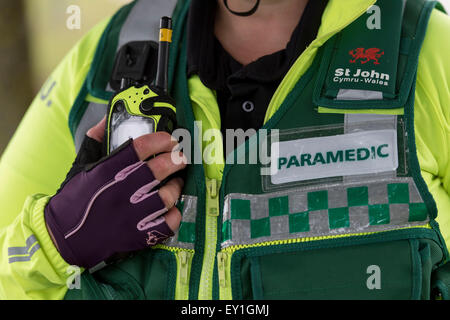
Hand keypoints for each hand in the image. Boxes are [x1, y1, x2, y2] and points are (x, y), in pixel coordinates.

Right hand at [45, 118, 184, 267]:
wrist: (64, 237)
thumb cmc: (75, 198)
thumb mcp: (81, 164)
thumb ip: (96, 139)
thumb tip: (108, 118)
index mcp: (108, 170)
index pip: (142, 147)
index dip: (161, 140)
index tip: (169, 139)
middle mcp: (122, 190)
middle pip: (161, 168)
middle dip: (176, 160)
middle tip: (180, 158)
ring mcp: (132, 214)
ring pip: (168, 196)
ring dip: (176, 187)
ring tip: (176, 183)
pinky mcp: (138, 235)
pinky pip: (168, 223)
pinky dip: (174, 214)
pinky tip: (171, 209)